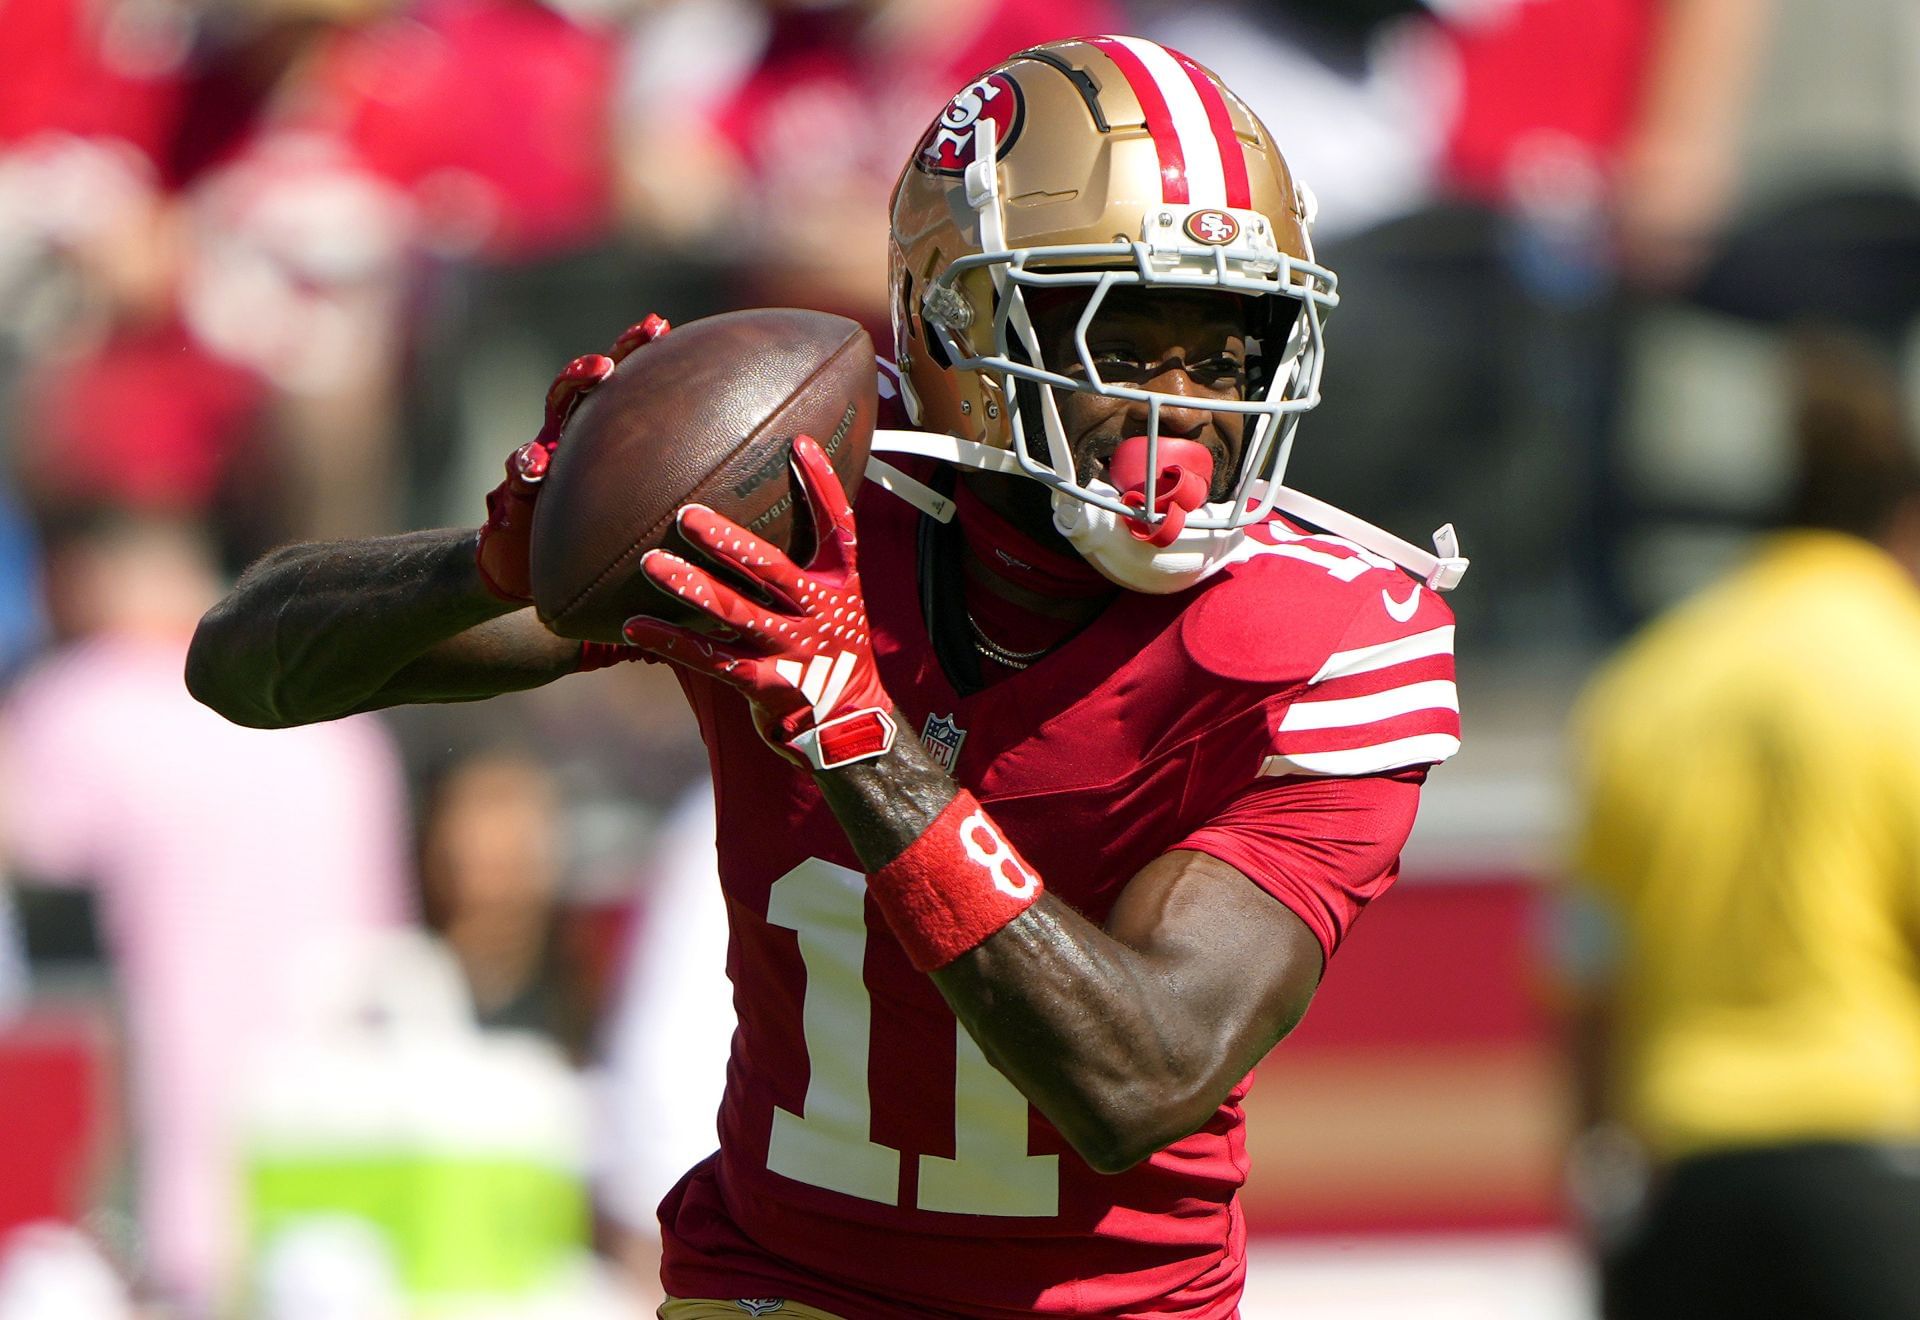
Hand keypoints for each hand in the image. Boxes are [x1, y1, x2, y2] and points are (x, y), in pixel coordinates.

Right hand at [475, 314, 670, 601]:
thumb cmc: (592, 544)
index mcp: (599, 441)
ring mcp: (540, 462)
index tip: (661, 327)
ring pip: (555, 413)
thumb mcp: (636, 522)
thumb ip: (672, 500)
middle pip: (585, 385)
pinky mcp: (513, 497)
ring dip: (576, 384)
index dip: (637, 353)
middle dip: (607, 357)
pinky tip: (534, 466)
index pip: (622, 389)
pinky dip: (526, 466)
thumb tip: (736, 488)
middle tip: (628, 344)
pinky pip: (518, 477)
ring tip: (598, 370)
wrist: (525, 572)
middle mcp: (569, 440)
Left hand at [621, 434, 895, 770]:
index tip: (799, 444)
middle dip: (729, 542)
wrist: (851, 727)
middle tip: (686, 515)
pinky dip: (672, 640)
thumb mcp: (836, 604)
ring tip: (651, 564)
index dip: (822, 486)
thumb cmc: (830, 653)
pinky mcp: (766, 685)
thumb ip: (804, 565)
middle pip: (772, 570)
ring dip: (692, 587)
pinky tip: (635, 625)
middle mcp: (819, 614)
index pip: (839, 527)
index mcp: (840, 586)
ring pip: (737, 614)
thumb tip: (765, 512)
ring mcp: (793, 651)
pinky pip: (712, 659)